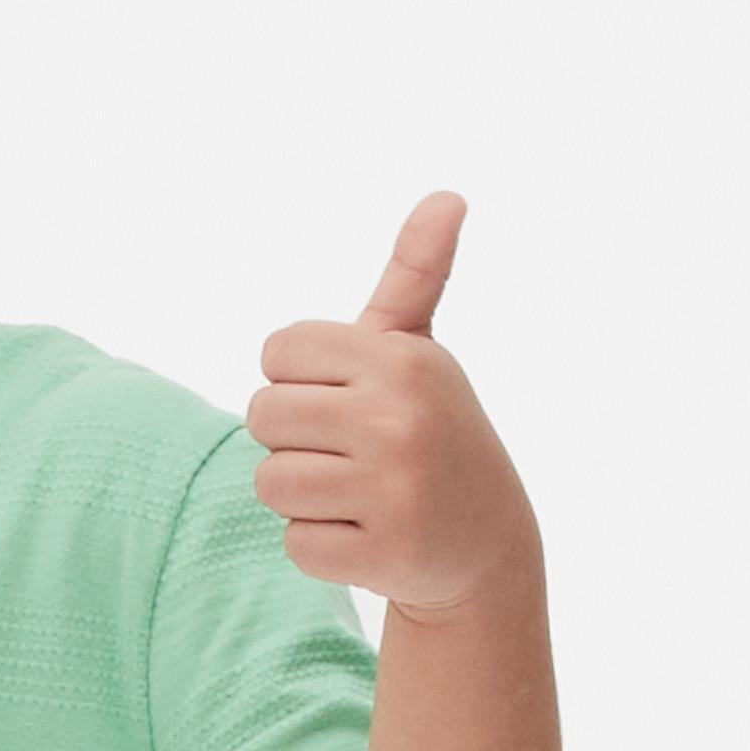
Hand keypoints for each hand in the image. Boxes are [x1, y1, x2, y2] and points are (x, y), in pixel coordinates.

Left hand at [248, 192, 540, 619]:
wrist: (486, 542)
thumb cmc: (431, 430)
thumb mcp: (420, 352)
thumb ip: (413, 274)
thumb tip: (448, 195)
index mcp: (401, 359)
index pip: (278, 350)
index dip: (297, 378)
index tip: (342, 398)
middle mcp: (399, 420)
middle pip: (263, 415)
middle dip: (292, 438)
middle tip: (347, 453)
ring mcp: (395, 492)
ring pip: (270, 483)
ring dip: (301, 496)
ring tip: (355, 494)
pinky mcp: (386, 556)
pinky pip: (296, 544)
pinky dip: (321, 546)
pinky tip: (367, 536)